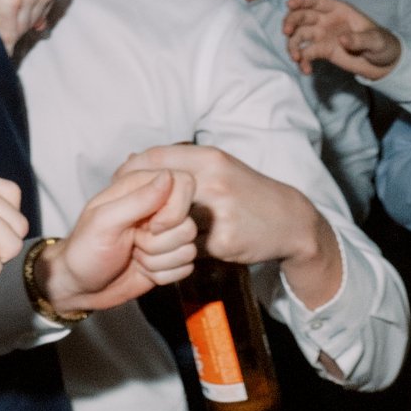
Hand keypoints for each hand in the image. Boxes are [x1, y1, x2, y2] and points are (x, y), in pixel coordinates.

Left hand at [36, 167, 198, 313]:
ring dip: (158, 261)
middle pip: (188, 224)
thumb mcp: (104, 221)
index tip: (152, 226)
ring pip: (188, 249)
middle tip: (133, 242)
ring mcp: (165, 236)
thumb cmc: (84, 250)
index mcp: (140, 188)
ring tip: (133, 255)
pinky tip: (142, 269)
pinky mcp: (169, 260)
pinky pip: (185, 268)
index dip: (175, 210)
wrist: (80, 286)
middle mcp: (158, 209)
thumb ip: (137, 199)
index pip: (184, 184)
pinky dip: (162, 274)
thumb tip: (168, 176)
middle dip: (159, 243)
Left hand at [116, 143, 323, 269]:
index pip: (152, 159)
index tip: (119, 184)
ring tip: (143, 235)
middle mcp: (211, 181)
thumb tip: (133, 159)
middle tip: (126, 213)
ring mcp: (219, 212)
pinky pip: (186, 248)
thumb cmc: (247, 192)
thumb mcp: (217, 167)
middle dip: (135, 203)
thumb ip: (180, 164)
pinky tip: (171, 250)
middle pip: (154, 189)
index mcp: (207, 159)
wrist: (291, 221)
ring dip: (151, 231)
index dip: (128, 172)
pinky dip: (174, 250)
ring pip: (167, 223)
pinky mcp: (224, 242)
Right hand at [283, 0, 400, 78]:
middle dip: (291, 21)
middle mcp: (326, 20)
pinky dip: (303, 61)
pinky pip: (306, 54)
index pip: (315, 0)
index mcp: (338, 10)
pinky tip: (306, 70)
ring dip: (293, 44)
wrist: (384, 63)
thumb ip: (360, 39)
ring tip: (296, 58)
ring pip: (299, 35)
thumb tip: (342, 40)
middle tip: (287, 32)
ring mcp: (322, 36)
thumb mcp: (376, 40)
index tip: (290, 5)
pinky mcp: (322, 52)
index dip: (301, 0)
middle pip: (302, 16)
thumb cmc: (382, 44)